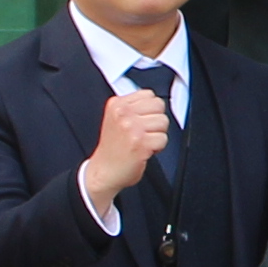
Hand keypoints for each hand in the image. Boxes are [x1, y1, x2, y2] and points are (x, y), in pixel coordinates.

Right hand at [84, 84, 170, 209]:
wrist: (104, 172)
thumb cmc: (112, 148)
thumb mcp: (115, 118)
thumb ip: (132, 106)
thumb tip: (154, 100)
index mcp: (116, 104)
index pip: (149, 95)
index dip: (149, 110)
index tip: (140, 121)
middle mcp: (123, 114)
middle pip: (159, 106)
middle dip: (155, 120)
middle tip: (143, 133)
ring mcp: (132, 128)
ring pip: (163, 121)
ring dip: (157, 134)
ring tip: (143, 142)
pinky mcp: (141, 143)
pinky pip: (163, 139)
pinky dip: (158, 148)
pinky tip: (144, 151)